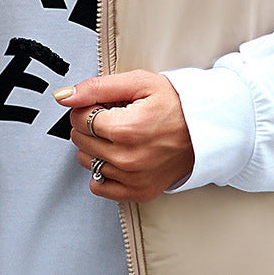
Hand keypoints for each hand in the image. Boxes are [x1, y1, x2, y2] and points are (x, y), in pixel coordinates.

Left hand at [54, 70, 194, 201]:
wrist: (208, 129)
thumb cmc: (178, 105)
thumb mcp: (139, 83)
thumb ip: (97, 87)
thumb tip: (65, 97)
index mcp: (127, 129)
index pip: (79, 118)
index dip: (88, 107)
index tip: (105, 105)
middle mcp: (128, 158)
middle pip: (80, 140)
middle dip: (90, 125)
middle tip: (115, 118)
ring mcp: (133, 178)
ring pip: (86, 161)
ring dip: (95, 146)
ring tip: (120, 136)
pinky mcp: (138, 192)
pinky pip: (99, 186)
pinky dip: (103, 170)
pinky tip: (118, 155)